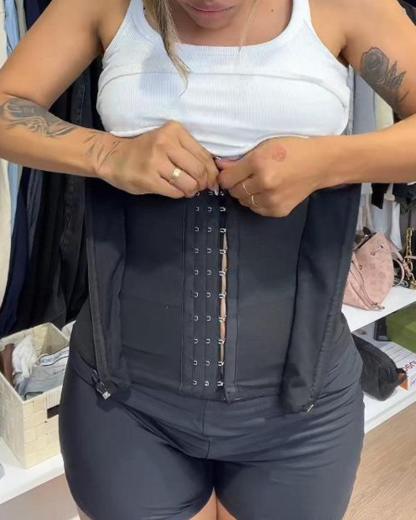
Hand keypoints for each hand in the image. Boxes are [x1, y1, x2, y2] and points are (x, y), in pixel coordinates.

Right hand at [97, 121, 218, 197]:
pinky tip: (175, 190)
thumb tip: (213, 174)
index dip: (212, 172)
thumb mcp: (168, 142)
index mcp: (174, 131)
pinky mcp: (148, 179)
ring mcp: (156, 161)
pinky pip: (175, 192)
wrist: (112, 157)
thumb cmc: (144, 150)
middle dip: (203, 183)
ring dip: (191, 190)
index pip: (204, 155)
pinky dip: (179, 194)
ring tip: (186, 189)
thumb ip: (189, 152)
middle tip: (199, 187)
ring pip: (189, 183)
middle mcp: (165, 143)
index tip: (212, 180)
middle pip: (199, 170)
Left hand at [215, 137, 331, 216]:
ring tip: (258, 183)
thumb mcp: (265, 146)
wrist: (320, 164)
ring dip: (247, 194)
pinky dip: (258, 202)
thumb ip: (241, 159)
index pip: (227, 179)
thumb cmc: (293, 150)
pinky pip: (257, 209)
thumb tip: (220, 167)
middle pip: (235, 192)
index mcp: (259, 164)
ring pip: (245, 202)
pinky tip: (267, 191)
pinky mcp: (278, 210)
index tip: (229, 173)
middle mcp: (264, 184)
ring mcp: (272, 200)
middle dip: (237, 184)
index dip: (225, 176)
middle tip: (247, 177)